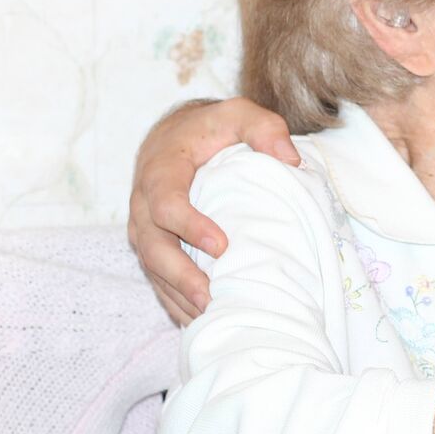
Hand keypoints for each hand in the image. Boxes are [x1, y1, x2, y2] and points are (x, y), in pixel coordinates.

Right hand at [127, 97, 295, 322]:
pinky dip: (173, 299)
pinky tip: (198, 319)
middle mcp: (143, 204)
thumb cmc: (212, 128)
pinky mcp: (151, 245)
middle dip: (179, 275)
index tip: (221, 245)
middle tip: (211, 298)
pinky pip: (156, 277)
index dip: (189, 225)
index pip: (165, 203)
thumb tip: (291, 160)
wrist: (175, 137)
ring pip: (152, 268)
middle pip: (152, 247)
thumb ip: (264, 128)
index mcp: (161, 171)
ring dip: (177, 295)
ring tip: (209, 317)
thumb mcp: (239, 114)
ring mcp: (143, 229)